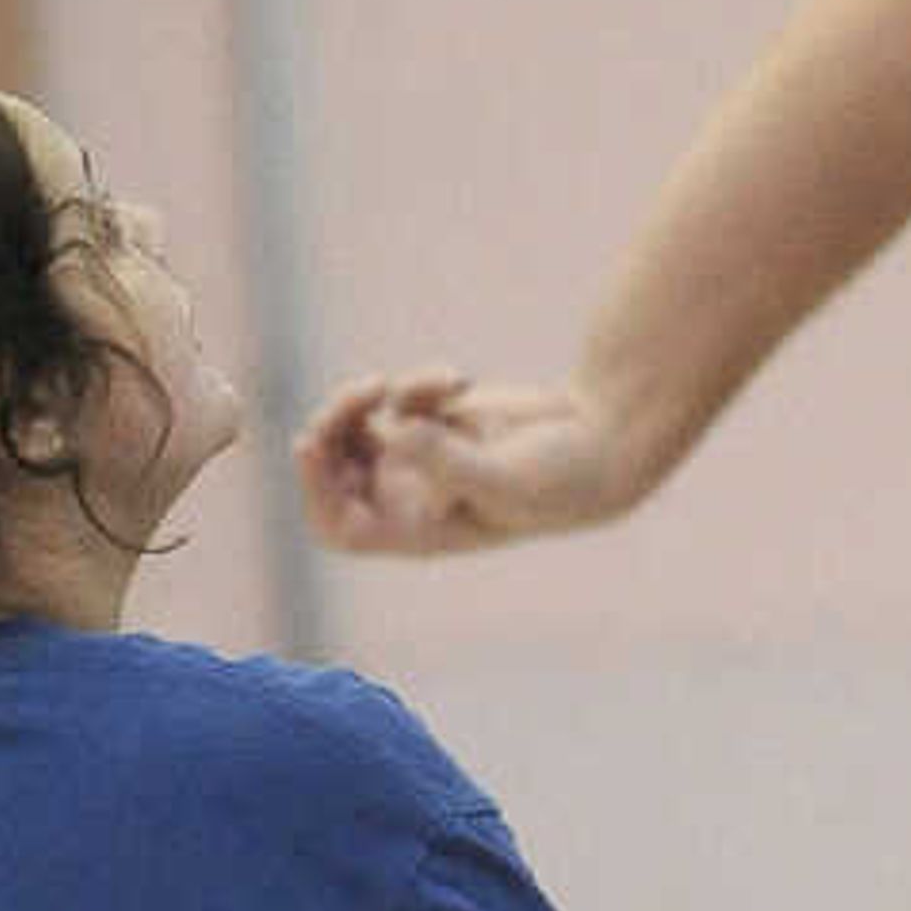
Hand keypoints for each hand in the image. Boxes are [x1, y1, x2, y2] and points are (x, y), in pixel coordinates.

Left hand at [294, 370, 636, 555]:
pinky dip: (417, 384)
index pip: (340, 523)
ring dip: (357, 404)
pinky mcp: (434, 420)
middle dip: (331, 433)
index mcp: (417, 531)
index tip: (311, 443)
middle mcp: (408, 499)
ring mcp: (417, 458)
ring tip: (384, 385)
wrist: (599, 442)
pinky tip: (459, 379)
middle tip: (351, 400)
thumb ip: (445, 459)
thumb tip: (394, 433)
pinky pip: (396, 400)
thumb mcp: (502, 476)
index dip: (315, 490)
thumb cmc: (556, 478)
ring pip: (352, 432)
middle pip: (333, 473)